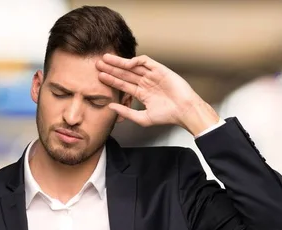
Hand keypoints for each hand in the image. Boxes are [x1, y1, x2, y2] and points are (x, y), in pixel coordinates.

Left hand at [96, 54, 219, 134]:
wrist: (184, 111)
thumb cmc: (167, 116)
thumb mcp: (142, 118)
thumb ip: (126, 112)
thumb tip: (110, 106)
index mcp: (142, 93)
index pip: (123, 84)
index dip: (111, 80)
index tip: (99, 77)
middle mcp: (145, 82)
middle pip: (124, 73)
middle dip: (111, 68)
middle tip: (97, 64)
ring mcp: (152, 75)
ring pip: (132, 66)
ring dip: (119, 62)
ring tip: (106, 59)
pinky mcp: (160, 70)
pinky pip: (146, 61)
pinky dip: (136, 61)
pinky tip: (126, 64)